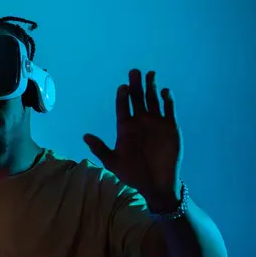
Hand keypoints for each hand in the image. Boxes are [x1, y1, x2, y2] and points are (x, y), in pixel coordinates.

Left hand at [84, 69, 182, 207]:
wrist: (155, 184)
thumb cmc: (132, 173)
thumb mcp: (113, 162)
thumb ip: (100, 148)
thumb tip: (85, 136)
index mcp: (125, 128)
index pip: (123, 107)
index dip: (122, 97)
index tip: (122, 87)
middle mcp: (140, 122)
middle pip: (137, 99)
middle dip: (135, 85)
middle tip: (133, 72)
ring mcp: (156, 123)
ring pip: (153, 100)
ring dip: (151, 87)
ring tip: (149, 74)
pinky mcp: (170, 127)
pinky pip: (169, 110)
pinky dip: (167, 100)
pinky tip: (164, 91)